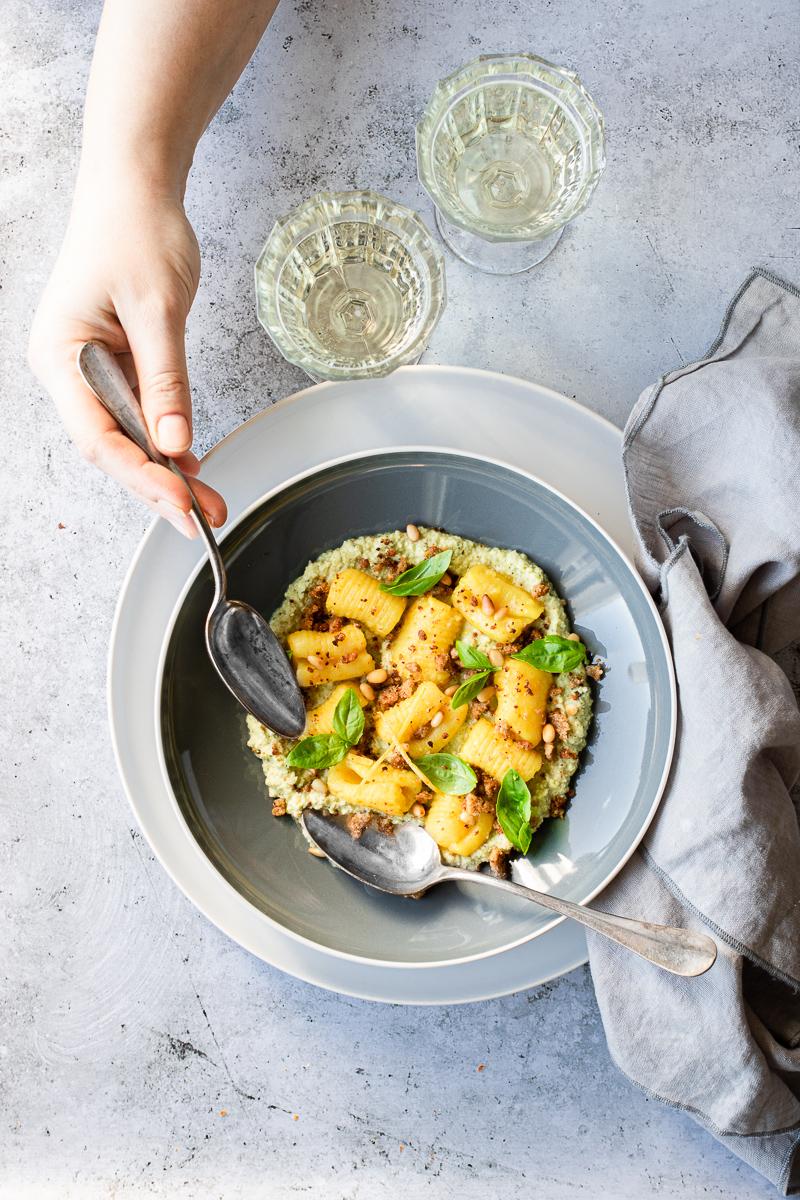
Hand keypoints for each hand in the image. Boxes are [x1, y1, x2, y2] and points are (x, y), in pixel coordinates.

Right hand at [29, 180, 226, 537]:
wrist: (134, 187)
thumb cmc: (135, 230)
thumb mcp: (157, 308)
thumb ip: (167, 380)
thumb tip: (175, 444)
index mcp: (60, 355)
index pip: (97, 436)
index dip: (140, 476)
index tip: (180, 503)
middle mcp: (67, 369)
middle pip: (110, 446)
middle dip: (158, 486)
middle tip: (202, 518)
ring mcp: (90, 370)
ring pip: (126, 437)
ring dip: (167, 470)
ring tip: (208, 502)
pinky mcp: (116, 366)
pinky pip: (139, 414)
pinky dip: (167, 440)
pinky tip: (193, 467)